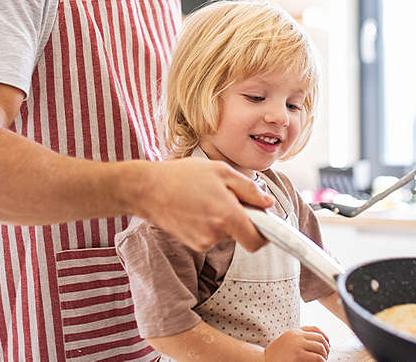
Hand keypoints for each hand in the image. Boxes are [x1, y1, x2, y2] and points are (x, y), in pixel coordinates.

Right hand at [134, 157, 274, 251]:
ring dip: (224, 220)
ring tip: (206, 199)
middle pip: (242, 234)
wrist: (147, 189)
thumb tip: (267, 203)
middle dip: (240, 219)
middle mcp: (216, 234)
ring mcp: (203, 242)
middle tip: (227, 197)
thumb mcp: (221, 171)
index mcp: (227, 215)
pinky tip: (197, 208)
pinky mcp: (193, 244)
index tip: (265, 224)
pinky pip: (212, 236)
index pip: (256, 241)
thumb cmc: (182, 176)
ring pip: (227, 234)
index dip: (265, 234)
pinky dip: (211, 224)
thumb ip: (249, 189)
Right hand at [265, 326, 330, 361]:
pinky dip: (322, 360)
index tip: (328, 344)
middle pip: (320, 338)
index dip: (325, 336)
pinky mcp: (298, 355)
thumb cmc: (276, 354)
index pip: (315, 329)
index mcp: (294, 331)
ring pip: (320, 347)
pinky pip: (317, 357)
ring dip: (325, 355)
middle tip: (326, 355)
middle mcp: (297, 336)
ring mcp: (297, 345)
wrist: (264, 360)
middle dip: (326, 347)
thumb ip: (298, 338)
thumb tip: (317, 343)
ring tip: (323, 360)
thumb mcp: (287, 341)